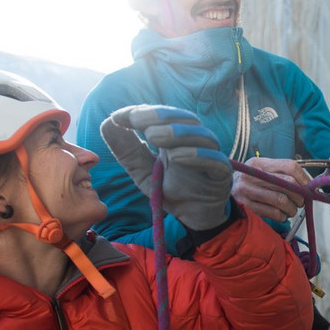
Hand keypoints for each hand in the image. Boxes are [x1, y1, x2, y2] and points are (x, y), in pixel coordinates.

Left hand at [100, 105, 231, 230]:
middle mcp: (197, 141)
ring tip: (152, 136)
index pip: (163, 115)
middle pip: (185, 119)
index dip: (142, 112)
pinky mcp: (222, 174)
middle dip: (159, 116)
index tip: (118, 116)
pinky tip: (176, 156)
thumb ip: (127, 150)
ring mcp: (212, 156)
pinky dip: (197, 156)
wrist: (195, 217)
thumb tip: (107, 123)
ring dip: (176, 133)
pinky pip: (215, 161)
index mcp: (178, 136)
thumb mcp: (142, 171)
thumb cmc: (172, 190)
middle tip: (135, 120)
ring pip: (201, 136)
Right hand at [232, 157, 311, 221]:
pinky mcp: (247, 206)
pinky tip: (280, 214)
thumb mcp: (261, 170)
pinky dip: (282, 216)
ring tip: (291, 209)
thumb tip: (307, 185)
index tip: (308, 187)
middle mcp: (252, 175)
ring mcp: (247, 191)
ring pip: (282, 200)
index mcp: (259, 163)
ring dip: (292, 208)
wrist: (221, 192)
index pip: (289, 166)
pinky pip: (273, 213)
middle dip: (300, 196)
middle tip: (300, 201)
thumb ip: (281, 173)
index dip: (304, 178)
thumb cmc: (249, 182)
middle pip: (288, 184)